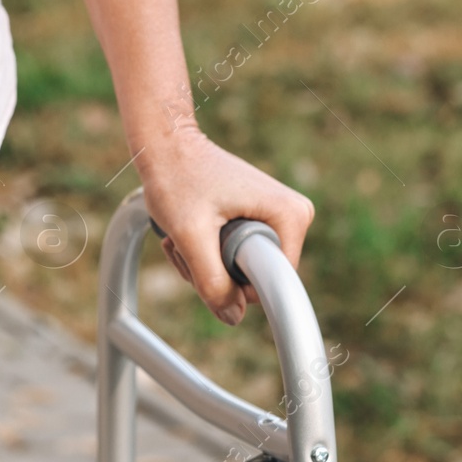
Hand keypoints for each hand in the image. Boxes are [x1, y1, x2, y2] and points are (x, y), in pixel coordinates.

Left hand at [136, 128, 314, 325]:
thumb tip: (233, 317)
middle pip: (254, 278)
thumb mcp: (190, 235)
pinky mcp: (259, 220)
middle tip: (186, 242)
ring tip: (183, 233)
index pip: (272, 284)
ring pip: (239, 271)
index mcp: (291, 216)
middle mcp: (294, 216)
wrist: (167, 144)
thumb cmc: (177, 179)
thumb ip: (212, 280)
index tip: (203, 255)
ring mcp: (277, 218)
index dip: (233, 284)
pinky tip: (188, 229)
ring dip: (202, 263)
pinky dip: (204, 252)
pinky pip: (233, 257)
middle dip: (212, 271)